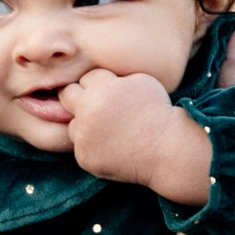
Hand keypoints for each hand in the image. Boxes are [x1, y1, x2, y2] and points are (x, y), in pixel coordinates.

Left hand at [65, 67, 210, 205]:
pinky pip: (81, 147)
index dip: (99, 83)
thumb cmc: (158, 112)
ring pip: (73, 124)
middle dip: (80, 97)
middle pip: (67, 95)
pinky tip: (114, 146)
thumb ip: (113, 77)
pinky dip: (93, 146)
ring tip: (111, 130)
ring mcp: (84, 137)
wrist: (168, 149)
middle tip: (98, 105)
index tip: (111, 92)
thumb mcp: (140, 81)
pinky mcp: (84, 157)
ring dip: (85, 125)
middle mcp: (87, 111)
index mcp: (100, 89)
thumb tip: (94, 76)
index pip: (85, 77)